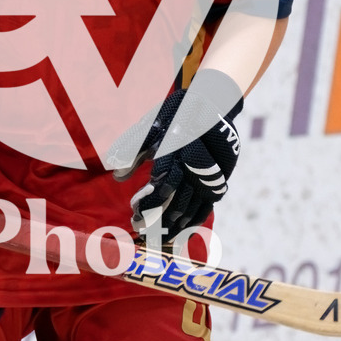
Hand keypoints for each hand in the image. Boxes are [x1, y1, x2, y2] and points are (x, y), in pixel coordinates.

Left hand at [109, 71, 241, 241]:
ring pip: (194, 206)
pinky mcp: (222, 177)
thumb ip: (133, 150)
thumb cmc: (176, 112)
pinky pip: (209, 204)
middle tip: (141, 231)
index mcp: (179, 146)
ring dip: (175, 224)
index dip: (150, 202)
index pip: (164, 183)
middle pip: (179, 199)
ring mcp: (213, 171)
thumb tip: (117, 177)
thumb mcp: (151, 124)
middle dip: (159, 219)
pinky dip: (195, 219)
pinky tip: (182, 231)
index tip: (135, 215)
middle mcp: (198, 161)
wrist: (214, 102)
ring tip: (157, 237)